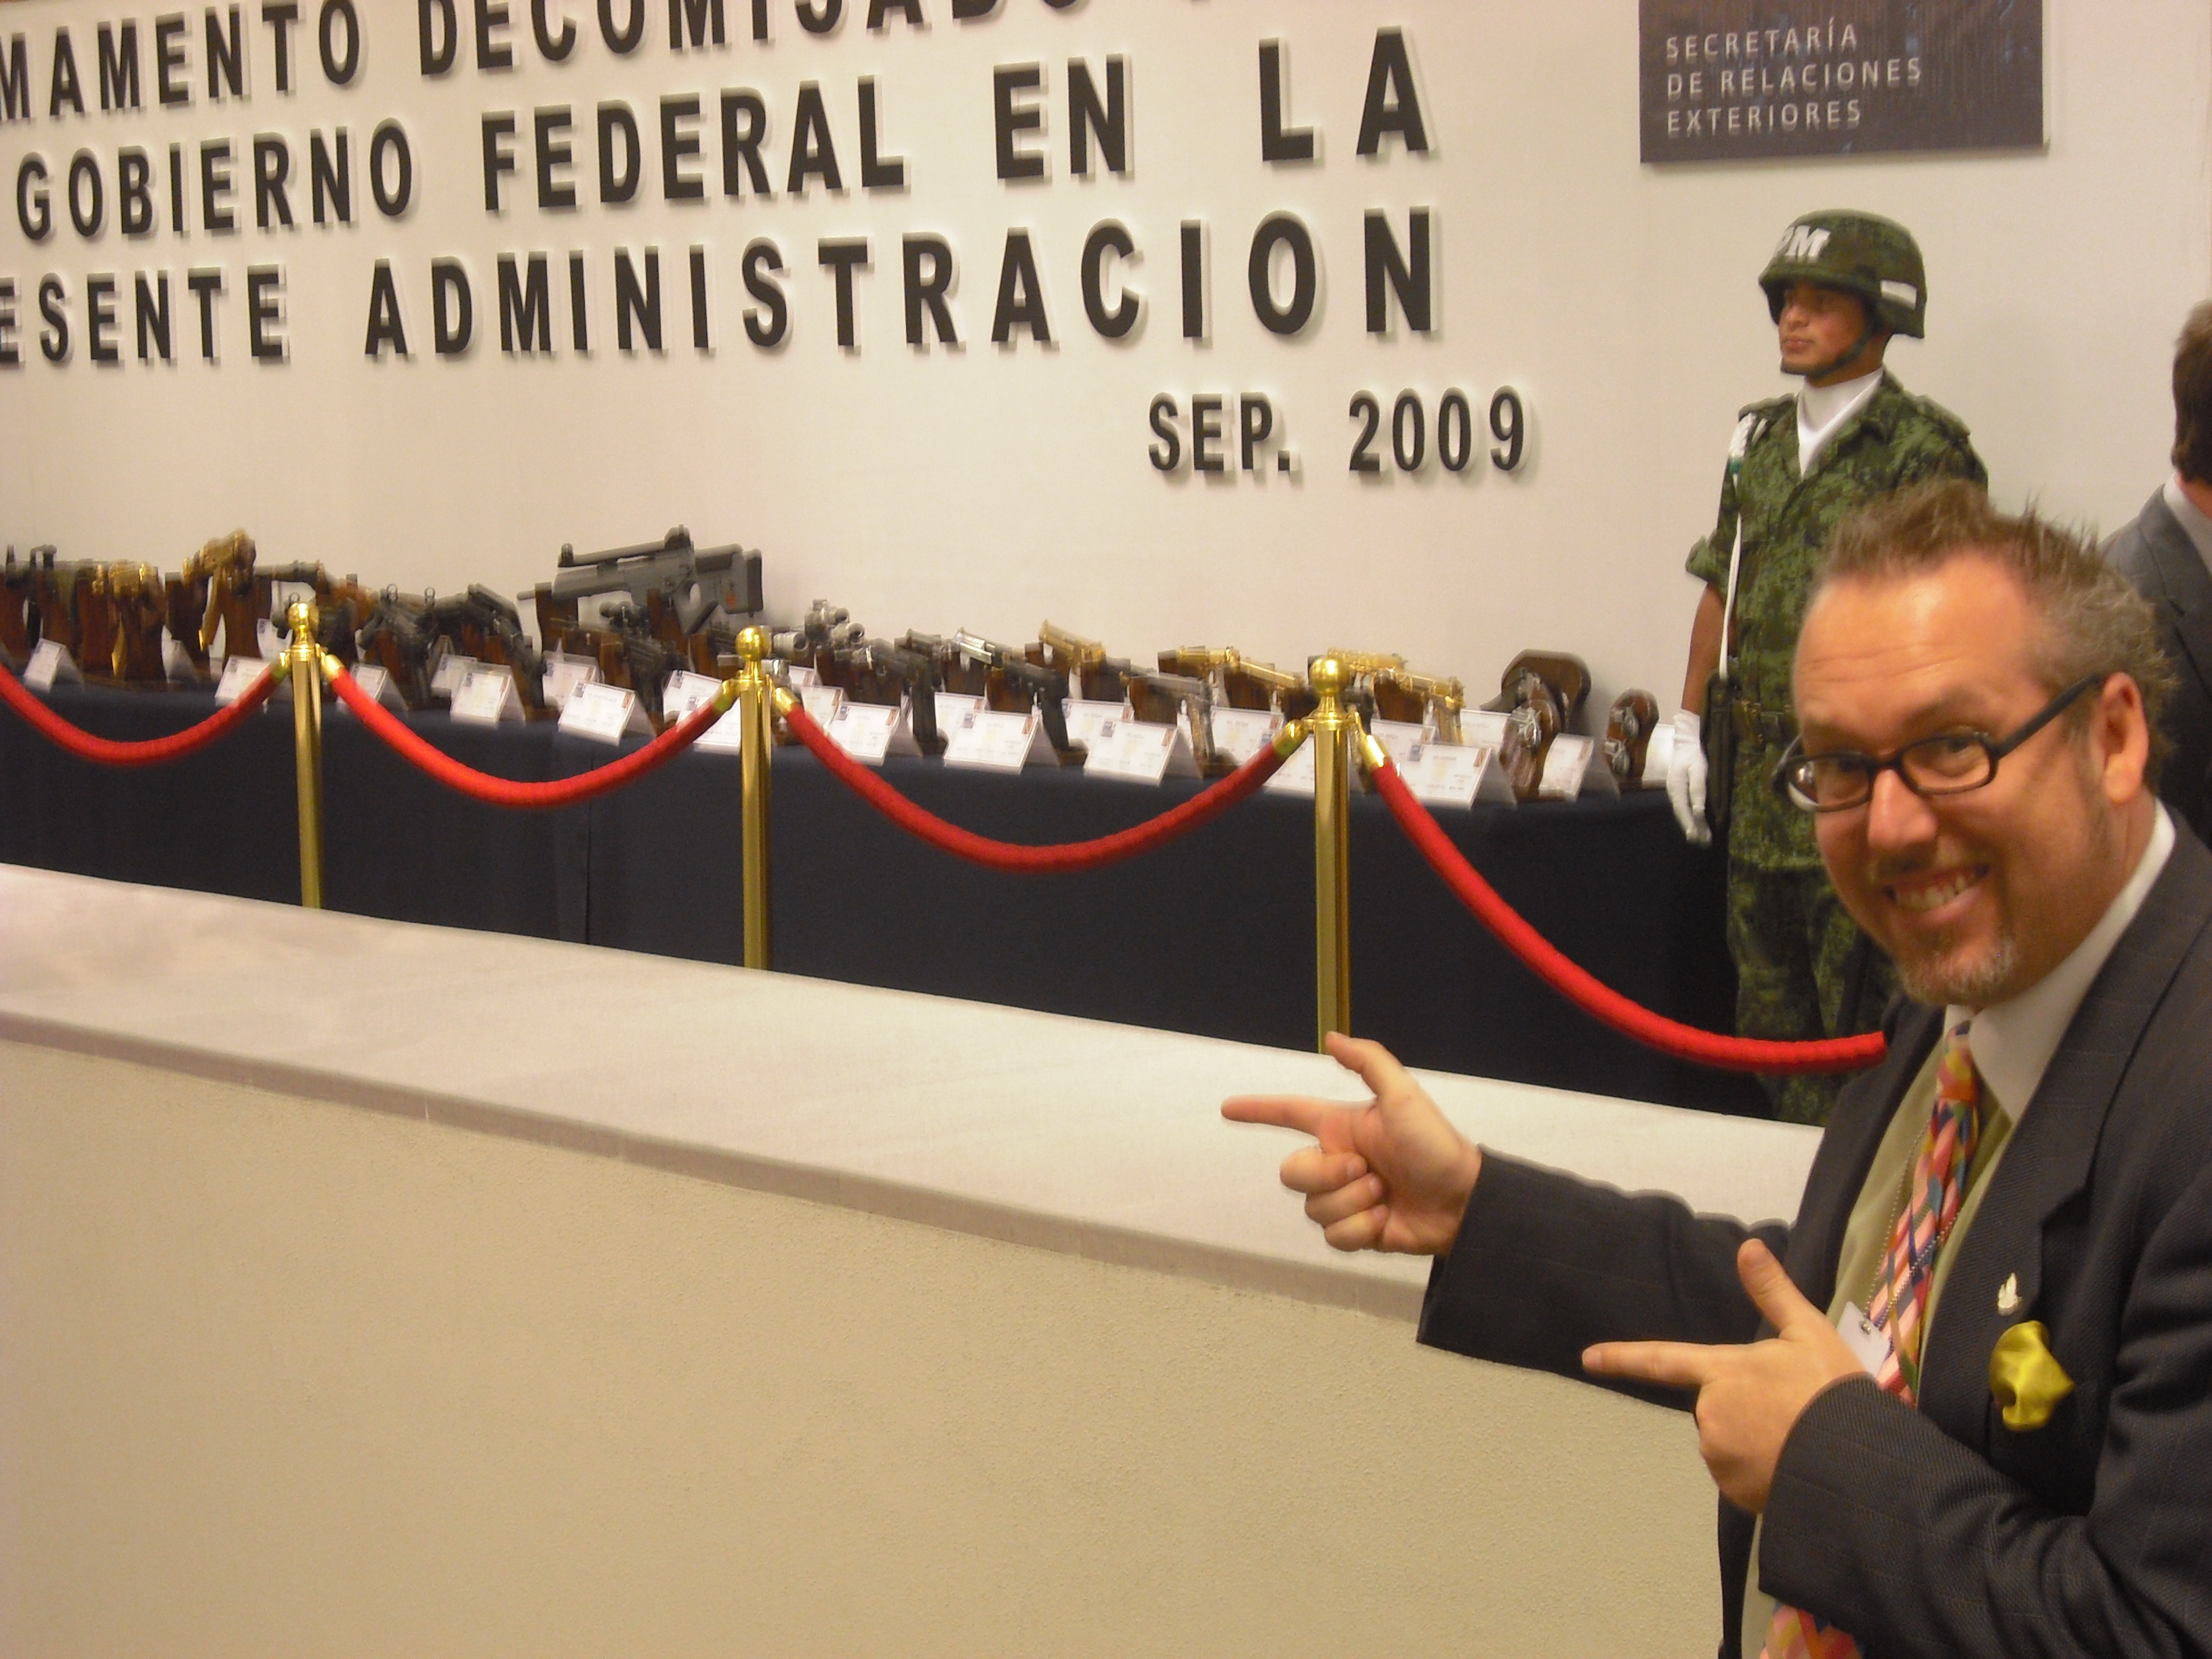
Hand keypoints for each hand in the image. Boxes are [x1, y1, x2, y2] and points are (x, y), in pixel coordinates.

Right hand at [1221, 1033, 1481, 1255]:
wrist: (1464, 1201)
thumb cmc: (1436, 1145)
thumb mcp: (1404, 1096)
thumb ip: (1369, 1062)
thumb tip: (1330, 1037)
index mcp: (1341, 1129)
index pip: (1289, 1114)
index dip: (1258, 1110)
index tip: (1227, 1108)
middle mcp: (1337, 1162)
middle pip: (1291, 1172)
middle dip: (1326, 1174)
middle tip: (1367, 1170)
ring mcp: (1345, 1199)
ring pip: (1313, 1208)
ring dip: (1352, 1203)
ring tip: (1385, 1196)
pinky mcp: (1357, 1232)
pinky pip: (1333, 1237)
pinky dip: (1360, 1230)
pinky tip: (1385, 1222)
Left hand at [1582, 1240, 1863, 1512]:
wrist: (1854, 1461)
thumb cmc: (1831, 1391)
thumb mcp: (1809, 1333)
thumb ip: (1773, 1292)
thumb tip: (1748, 1246)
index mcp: (1722, 1371)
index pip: (1660, 1360)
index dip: (1622, 1358)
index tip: (1588, 1358)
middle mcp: (1710, 1412)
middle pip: (1716, 1407)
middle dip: (1746, 1409)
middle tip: (1790, 1411)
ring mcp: (1718, 1453)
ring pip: (1728, 1443)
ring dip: (1753, 1443)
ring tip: (1796, 1439)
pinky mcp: (1733, 1489)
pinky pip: (1738, 1475)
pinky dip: (1758, 1472)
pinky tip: (1789, 1465)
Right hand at [1666, 708, 1711, 845]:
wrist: (1684, 743)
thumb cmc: (1693, 755)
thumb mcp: (1698, 769)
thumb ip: (1698, 790)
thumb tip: (1699, 810)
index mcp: (1676, 788)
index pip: (1683, 810)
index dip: (1690, 824)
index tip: (1696, 837)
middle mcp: (1674, 793)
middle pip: (1682, 815)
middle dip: (1692, 829)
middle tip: (1703, 843)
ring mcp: (1676, 793)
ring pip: (1684, 813)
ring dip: (1694, 826)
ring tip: (1704, 840)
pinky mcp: (1681, 792)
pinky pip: (1686, 808)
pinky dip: (1693, 818)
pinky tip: (1699, 825)